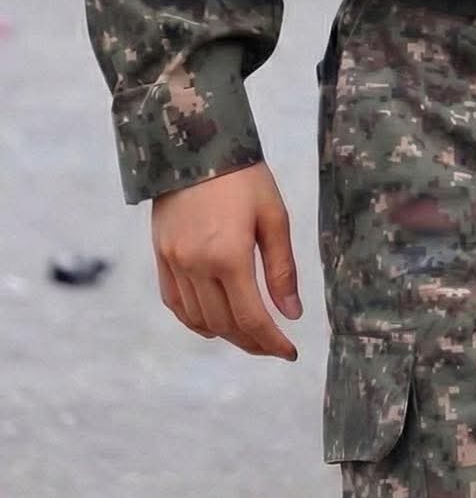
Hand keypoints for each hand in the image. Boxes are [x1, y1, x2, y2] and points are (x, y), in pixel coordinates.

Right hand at [151, 160, 301, 359]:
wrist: (196, 143)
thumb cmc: (243, 176)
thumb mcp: (274, 216)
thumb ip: (281, 269)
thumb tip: (292, 314)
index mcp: (229, 256)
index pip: (252, 318)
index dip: (272, 342)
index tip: (290, 353)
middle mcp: (197, 266)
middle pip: (225, 326)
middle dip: (252, 343)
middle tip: (273, 347)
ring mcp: (174, 263)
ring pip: (198, 320)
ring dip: (225, 335)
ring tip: (249, 335)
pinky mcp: (161, 256)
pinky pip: (175, 303)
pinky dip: (195, 320)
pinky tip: (214, 322)